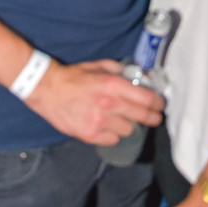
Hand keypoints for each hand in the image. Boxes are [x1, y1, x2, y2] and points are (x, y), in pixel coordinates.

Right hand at [26, 58, 164, 144]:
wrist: (47, 90)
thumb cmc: (74, 76)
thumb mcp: (99, 66)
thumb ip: (122, 71)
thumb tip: (142, 78)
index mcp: (112, 85)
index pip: (146, 99)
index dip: (157, 103)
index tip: (160, 105)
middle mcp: (109, 105)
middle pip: (142, 117)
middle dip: (152, 117)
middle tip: (154, 117)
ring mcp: (99, 122)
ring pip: (128, 130)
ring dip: (127, 124)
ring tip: (120, 118)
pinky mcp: (90, 135)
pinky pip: (112, 139)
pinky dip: (112, 134)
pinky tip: (107, 126)